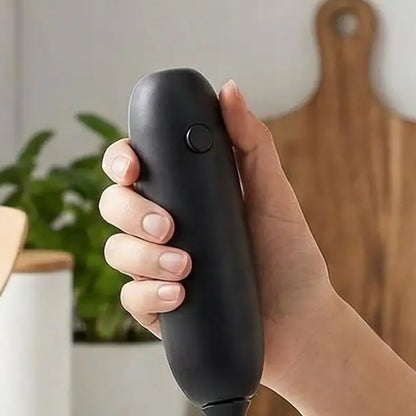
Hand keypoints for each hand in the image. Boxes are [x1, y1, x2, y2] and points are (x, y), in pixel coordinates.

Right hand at [99, 80, 337, 394]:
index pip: (135, 167)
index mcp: (184, 194)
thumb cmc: (289, 258)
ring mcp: (156, 269)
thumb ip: (252, 143)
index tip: (134, 168)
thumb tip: (230, 90)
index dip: (121, 161)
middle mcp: (163, 228)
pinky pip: (131, 298)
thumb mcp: (274, 196)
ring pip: (117, 251)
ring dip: (143, 256)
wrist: (301, 325)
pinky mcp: (158, 310)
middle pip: (114, 205)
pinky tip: (177, 296)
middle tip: (168, 225)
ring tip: (185, 266)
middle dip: (131, 212)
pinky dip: (149, 294)